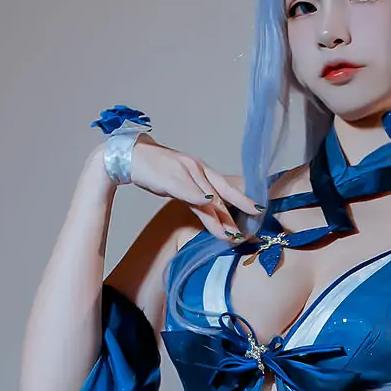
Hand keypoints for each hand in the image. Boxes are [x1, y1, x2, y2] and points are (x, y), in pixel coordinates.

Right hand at [115, 136, 255, 239]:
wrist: (132, 156)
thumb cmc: (157, 169)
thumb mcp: (182, 182)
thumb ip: (198, 195)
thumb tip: (214, 210)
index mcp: (202, 170)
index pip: (226, 187)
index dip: (242, 200)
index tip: (258, 212)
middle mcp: (197, 169)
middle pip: (223, 191)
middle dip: (240, 208)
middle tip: (253, 225)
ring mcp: (185, 172)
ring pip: (207, 196)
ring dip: (220, 216)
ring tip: (231, 234)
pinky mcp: (171, 177)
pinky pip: (186, 189)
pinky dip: (198, 196)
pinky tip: (208, 204)